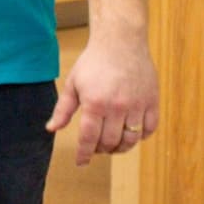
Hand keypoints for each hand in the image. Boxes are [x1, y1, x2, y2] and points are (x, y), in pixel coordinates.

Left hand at [51, 32, 159, 163]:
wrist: (121, 42)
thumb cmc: (93, 62)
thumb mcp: (73, 84)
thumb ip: (63, 109)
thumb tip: (51, 129)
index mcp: (95, 103)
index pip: (88, 138)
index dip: (83, 154)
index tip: (81, 162)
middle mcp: (117, 107)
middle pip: (109, 142)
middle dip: (101, 150)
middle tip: (96, 147)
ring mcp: (137, 105)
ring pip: (131, 139)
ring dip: (121, 147)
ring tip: (113, 144)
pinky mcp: (152, 101)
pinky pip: (150, 129)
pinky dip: (141, 136)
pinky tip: (131, 133)